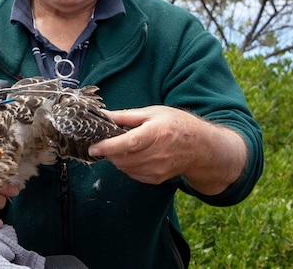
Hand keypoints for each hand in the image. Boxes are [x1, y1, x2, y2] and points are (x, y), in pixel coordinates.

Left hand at [88, 106, 245, 194]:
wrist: (200, 147)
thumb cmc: (176, 125)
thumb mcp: (153, 113)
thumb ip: (126, 116)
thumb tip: (103, 115)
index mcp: (156, 133)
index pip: (127, 144)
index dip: (108, 147)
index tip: (93, 147)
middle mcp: (156, 154)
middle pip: (122, 158)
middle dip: (109, 151)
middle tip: (108, 140)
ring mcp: (156, 169)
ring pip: (124, 167)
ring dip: (117, 158)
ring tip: (123, 145)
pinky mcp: (155, 179)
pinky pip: (131, 173)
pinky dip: (126, 165)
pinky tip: (134, 154)